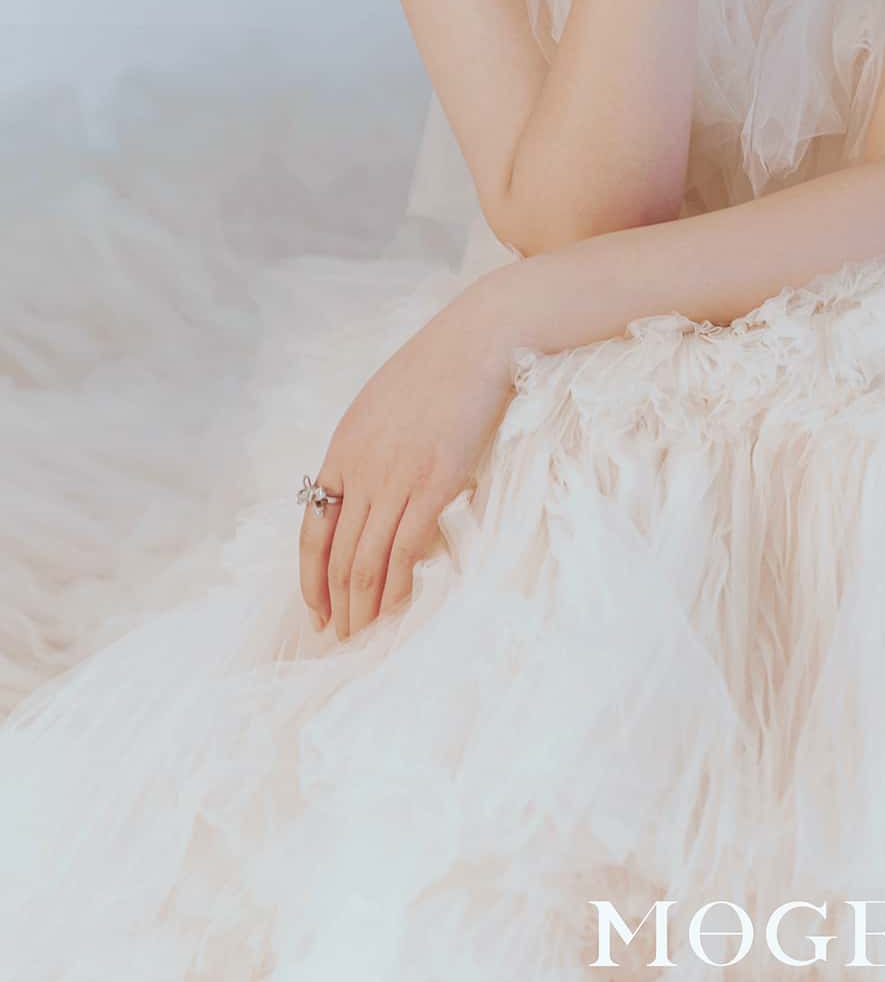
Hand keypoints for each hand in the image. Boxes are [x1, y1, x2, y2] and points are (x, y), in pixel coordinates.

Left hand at [298, 273, 518, 640]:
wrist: (477, 341)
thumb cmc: (437, 370)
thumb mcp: (381, 409)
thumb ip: (369, 452)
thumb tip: (371, 495)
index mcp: (342, 451)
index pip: (312, 530)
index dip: (310, 577)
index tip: (315, 610)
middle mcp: (361, 470)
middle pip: (338, 555)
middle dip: (337, 604)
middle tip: (343, 640)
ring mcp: (397, 478)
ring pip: (367, 560)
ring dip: (365, 606)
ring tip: (367, 637)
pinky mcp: (435, 483)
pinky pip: (407, 548)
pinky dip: (399, 585)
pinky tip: (400, 608)